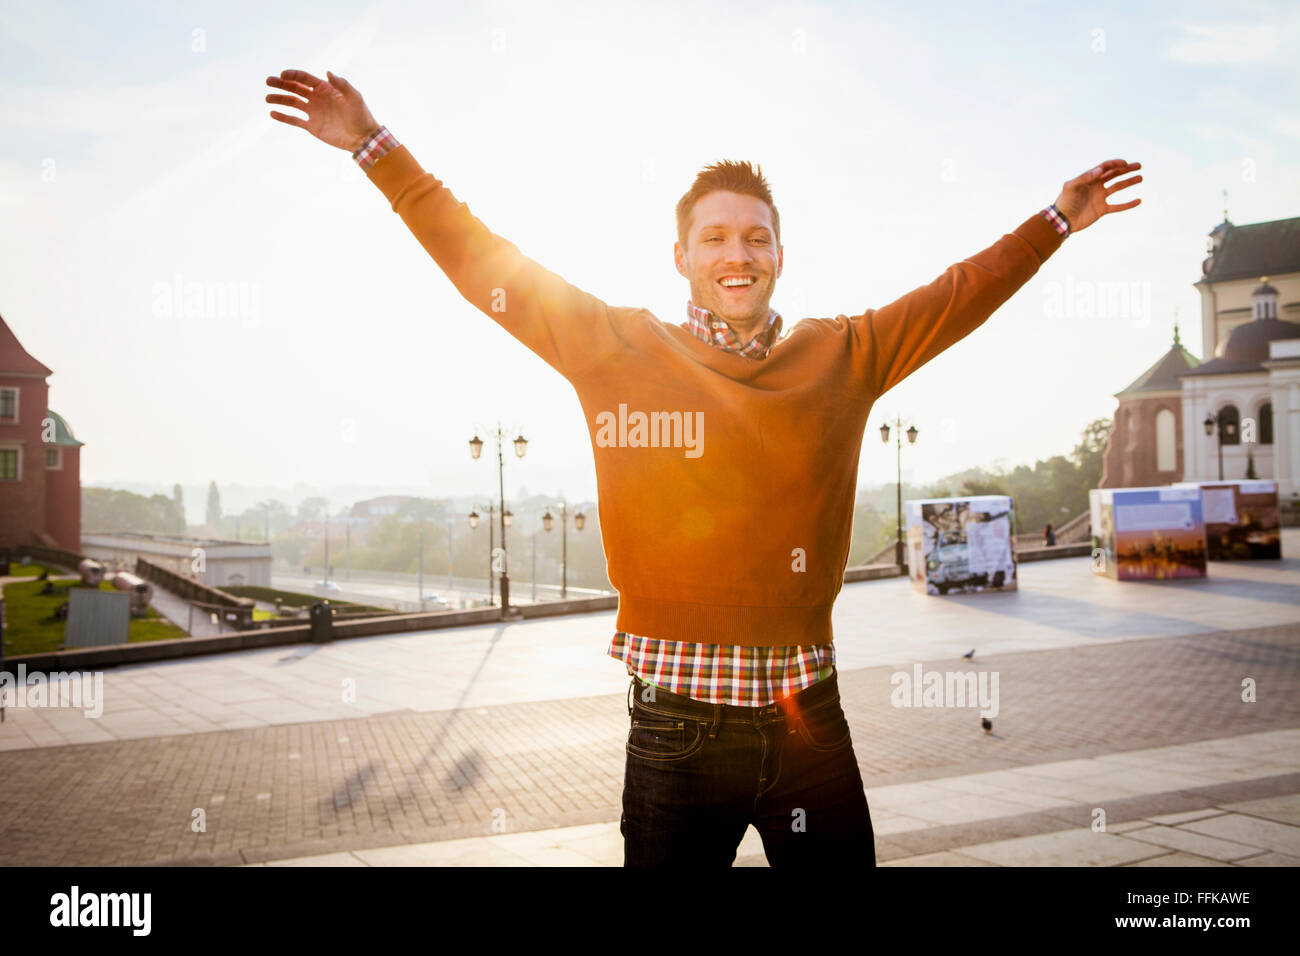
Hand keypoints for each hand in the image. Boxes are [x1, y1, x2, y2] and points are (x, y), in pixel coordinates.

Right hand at [265, 69, 380, 151]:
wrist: (363, 138)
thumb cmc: (361, 115)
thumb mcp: (354, 97)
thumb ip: (342, 84)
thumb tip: (327, 72)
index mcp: (325, 88)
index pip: (304, 79)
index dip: (292, 75)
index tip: (282, 75)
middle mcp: (317, 98)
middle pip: (295, 88)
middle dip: (281, 84)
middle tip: (268, 82)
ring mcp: (313, 112)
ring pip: (292, 102)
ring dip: (279, 99)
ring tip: (267, 98)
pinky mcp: (311, 126)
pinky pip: (294, 120)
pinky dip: (283, 117)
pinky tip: (272, 113)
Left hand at [1053, 159, 1141, 232]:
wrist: (1062, 221)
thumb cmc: (1064, 202)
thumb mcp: (1071, 187)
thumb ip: (1084, 177)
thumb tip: (1100, 170)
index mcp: (1089, 179)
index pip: (1105, 168)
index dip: (1115, 164)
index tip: (1125, 163)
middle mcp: (1096, 186)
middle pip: (1114, 174)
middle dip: (1126, 169)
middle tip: (1139, 166)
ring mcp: (1099, 198)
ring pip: (1118, 188)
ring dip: (1129, 182)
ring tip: (1140, 178)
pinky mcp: (1102, 210)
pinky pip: (1118, 206)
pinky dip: (1128, 204)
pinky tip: (1138, 201)